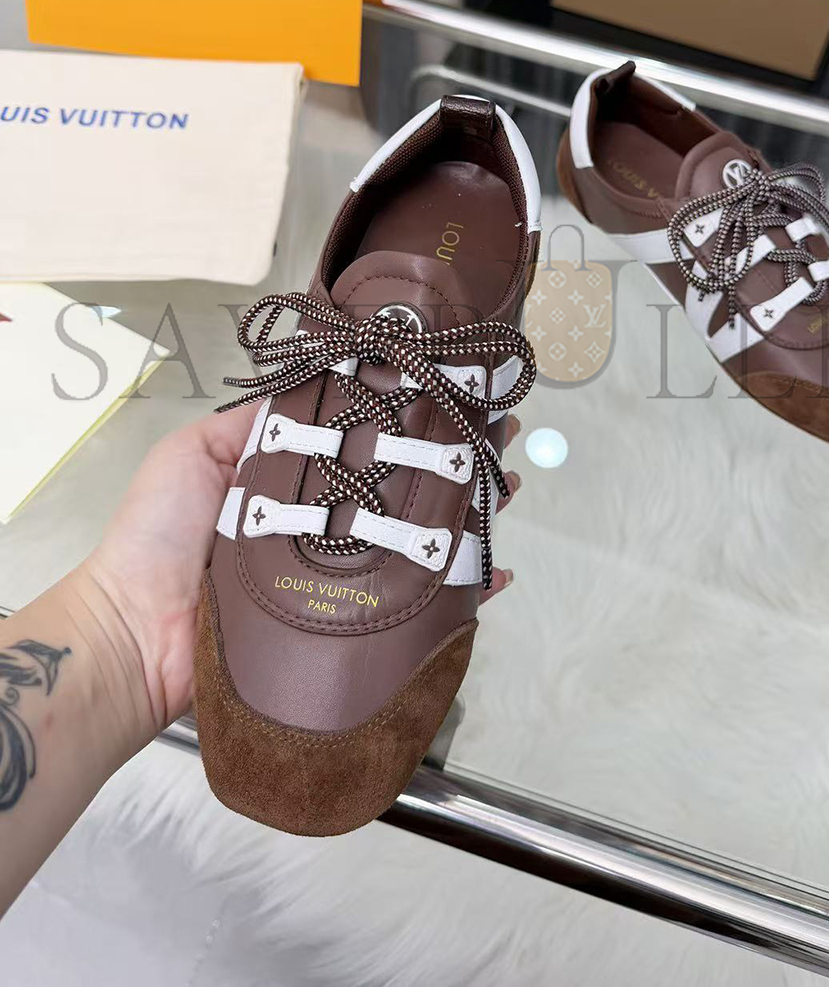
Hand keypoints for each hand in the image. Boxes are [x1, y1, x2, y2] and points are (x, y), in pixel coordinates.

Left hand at [80, 409, 521, 736]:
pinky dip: (458, 598)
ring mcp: (337, 581)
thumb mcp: (195, 454)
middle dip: (452, 467)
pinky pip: (411, 613)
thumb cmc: (157, 538)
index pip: (363, 446)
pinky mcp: (344, 629)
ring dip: (466, 521)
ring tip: (505, 493)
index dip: (407, 423)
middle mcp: (322, 530)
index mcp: (292, 485)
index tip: (450, 397)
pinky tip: (492, 576)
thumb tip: (307, 381)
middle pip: (401, 493)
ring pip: (416, 545)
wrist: (134, 637)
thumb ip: (250, 422)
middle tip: (500, 444)